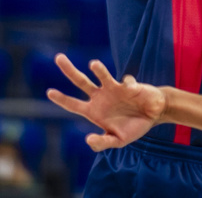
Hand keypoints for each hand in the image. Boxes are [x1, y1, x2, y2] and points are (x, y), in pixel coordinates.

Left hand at [47, 54, 164, 151]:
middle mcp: (101, 97)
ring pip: (103, 76)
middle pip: (81, 82)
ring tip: (93, 64)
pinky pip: (127, 82)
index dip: (61, 99)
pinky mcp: (129, 85)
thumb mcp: (117, 141)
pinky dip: (129, 85)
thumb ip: (102, 143)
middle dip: (69, 70)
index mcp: (94, 111)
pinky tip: (133, 90)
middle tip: (58, 57)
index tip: (49, 92)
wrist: (153, 114)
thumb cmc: (132, 127)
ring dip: (98, 70)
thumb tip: (88, 139)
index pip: (73, 104)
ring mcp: (114, 89)